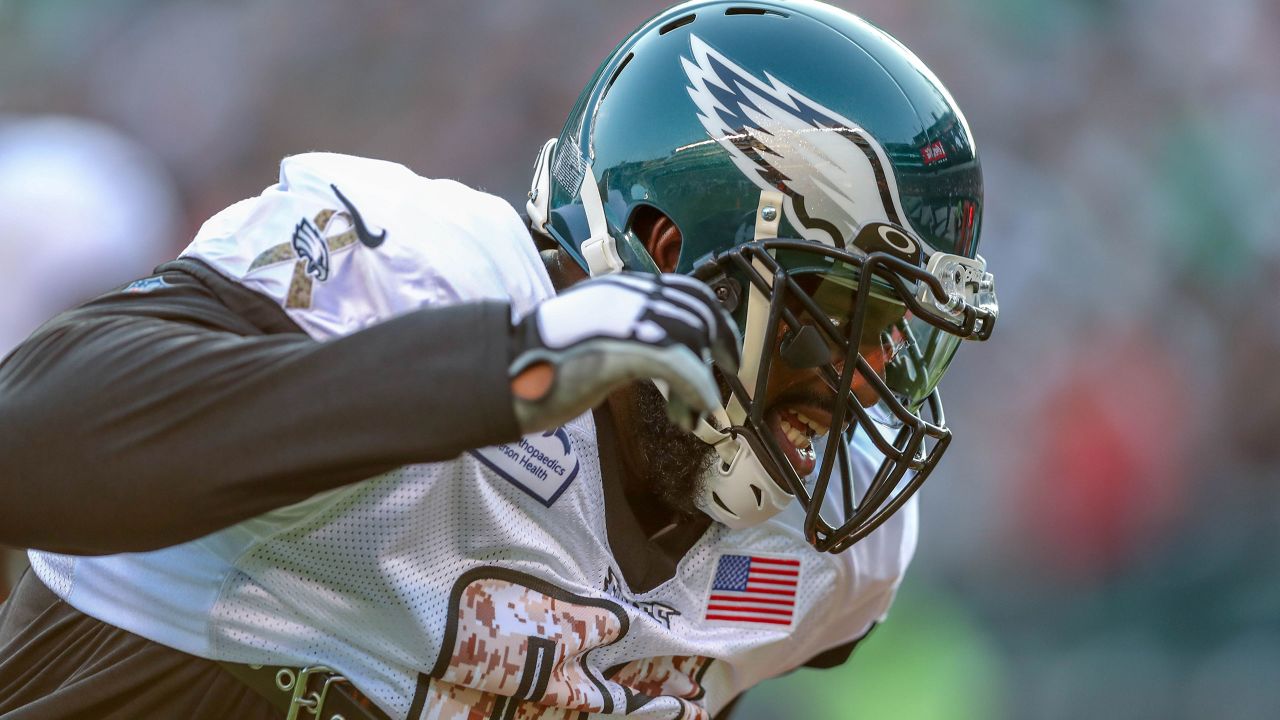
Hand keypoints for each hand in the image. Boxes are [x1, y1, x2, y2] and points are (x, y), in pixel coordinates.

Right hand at [510, 273, 739, 433]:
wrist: (504, 372)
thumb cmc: (540, 364)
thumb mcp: (592, 335)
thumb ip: (625, 334)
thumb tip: (658, 354)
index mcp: (620, 288)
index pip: (685, 291)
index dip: (712, 321)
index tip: (721, 351)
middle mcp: (628, 294)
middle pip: (698, 309)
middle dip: (721, 345)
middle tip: (727, 377)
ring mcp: (626, 317)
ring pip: (692, 336)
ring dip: (702, 380)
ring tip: (695, 411)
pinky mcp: (624, 346)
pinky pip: (680, 363)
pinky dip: (696, 389)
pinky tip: (694, 413)